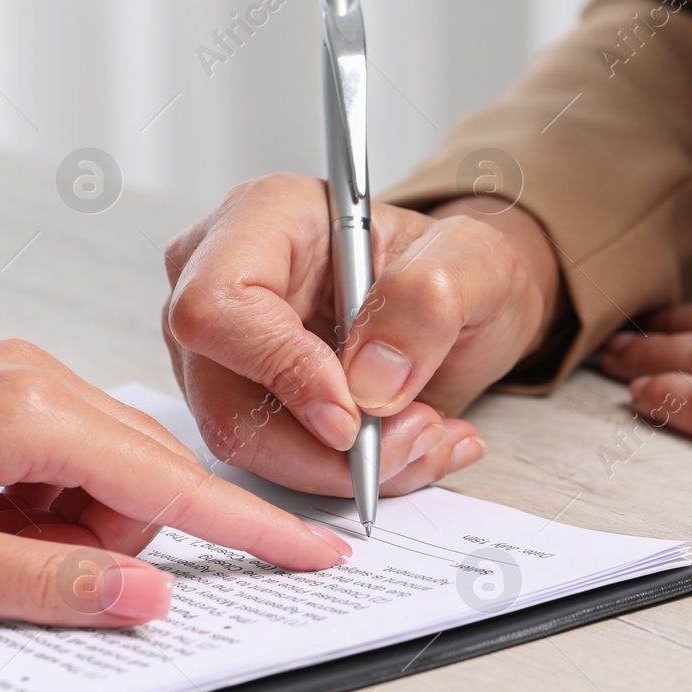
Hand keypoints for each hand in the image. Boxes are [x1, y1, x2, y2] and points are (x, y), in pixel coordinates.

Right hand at [162, 173, 561, 496]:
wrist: (462, 304)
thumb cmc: (454, 268)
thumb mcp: (475, 263)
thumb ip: (425, 303)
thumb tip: (368, 383)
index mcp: (266, 216)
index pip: (217, 305)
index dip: (279, 370)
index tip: (354, 413)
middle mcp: (223, 278)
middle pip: (224, 396)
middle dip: (326, 446)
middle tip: (414, 434)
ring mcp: (224, 347)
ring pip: (248, 442)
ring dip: (345, 467)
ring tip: (425, 435)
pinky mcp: (242, 399)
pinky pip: (275, 464)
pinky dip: (348, 474)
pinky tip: (405, 446)